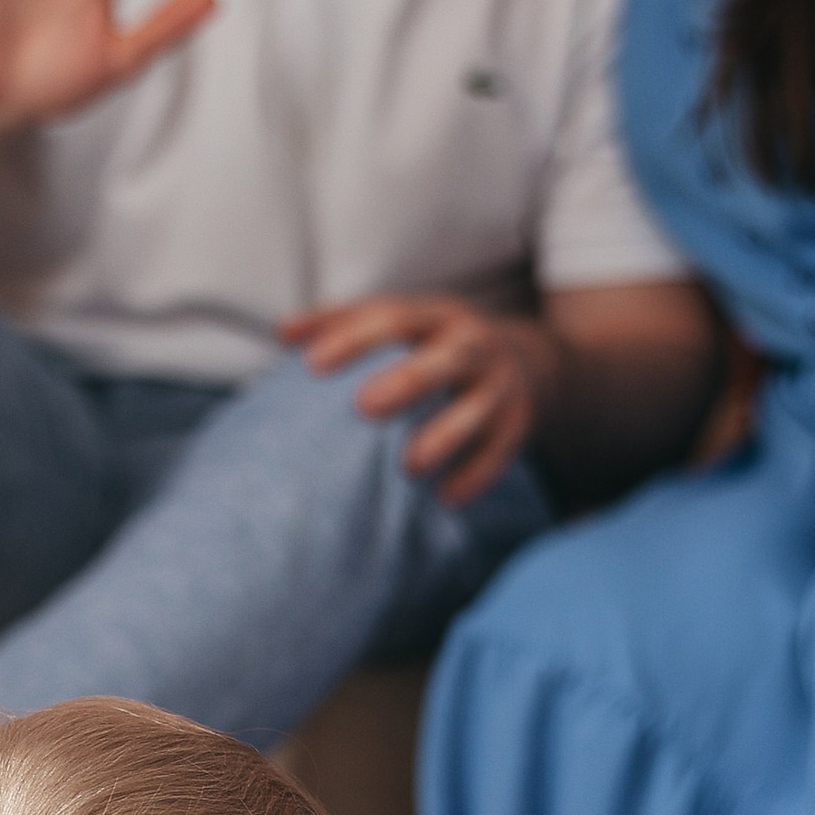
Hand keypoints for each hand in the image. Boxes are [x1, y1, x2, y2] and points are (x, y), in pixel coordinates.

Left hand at [283, 292, 539, 505]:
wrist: (531, 364)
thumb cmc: (437, 346)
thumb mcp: (403, 324)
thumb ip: (343, 323)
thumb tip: (283, 333)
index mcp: (437, 316)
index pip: (395, 317)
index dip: (355, 338)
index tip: (313, 364)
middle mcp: (475, 345)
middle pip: (448, 357)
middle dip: (410, 380)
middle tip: (364, 407)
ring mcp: (501, 385)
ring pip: (479, 408)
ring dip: (445, 435)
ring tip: (408, 465)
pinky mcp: (519, 424)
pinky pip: (500, 452)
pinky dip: (474, 475)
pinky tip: (445, 498)